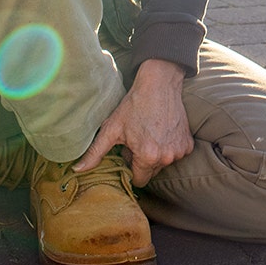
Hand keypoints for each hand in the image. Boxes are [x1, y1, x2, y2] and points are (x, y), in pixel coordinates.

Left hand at [75, 59, 191, 186]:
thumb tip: (77, 170)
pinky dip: (169, 146)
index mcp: (147, 157)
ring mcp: (179, 151)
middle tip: (137, 139)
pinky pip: (175, 153)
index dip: (131, 168)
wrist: (159, 84)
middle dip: (143, 161)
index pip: (139, 180)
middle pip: (151, 172)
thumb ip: (95, 153)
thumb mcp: (111, 128)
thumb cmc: (134, 105)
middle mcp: (166, 157)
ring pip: (163, 163)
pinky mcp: (188, 144)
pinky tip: (162, 130)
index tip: (128, 152)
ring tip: (149, 133)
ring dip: (156, 154)